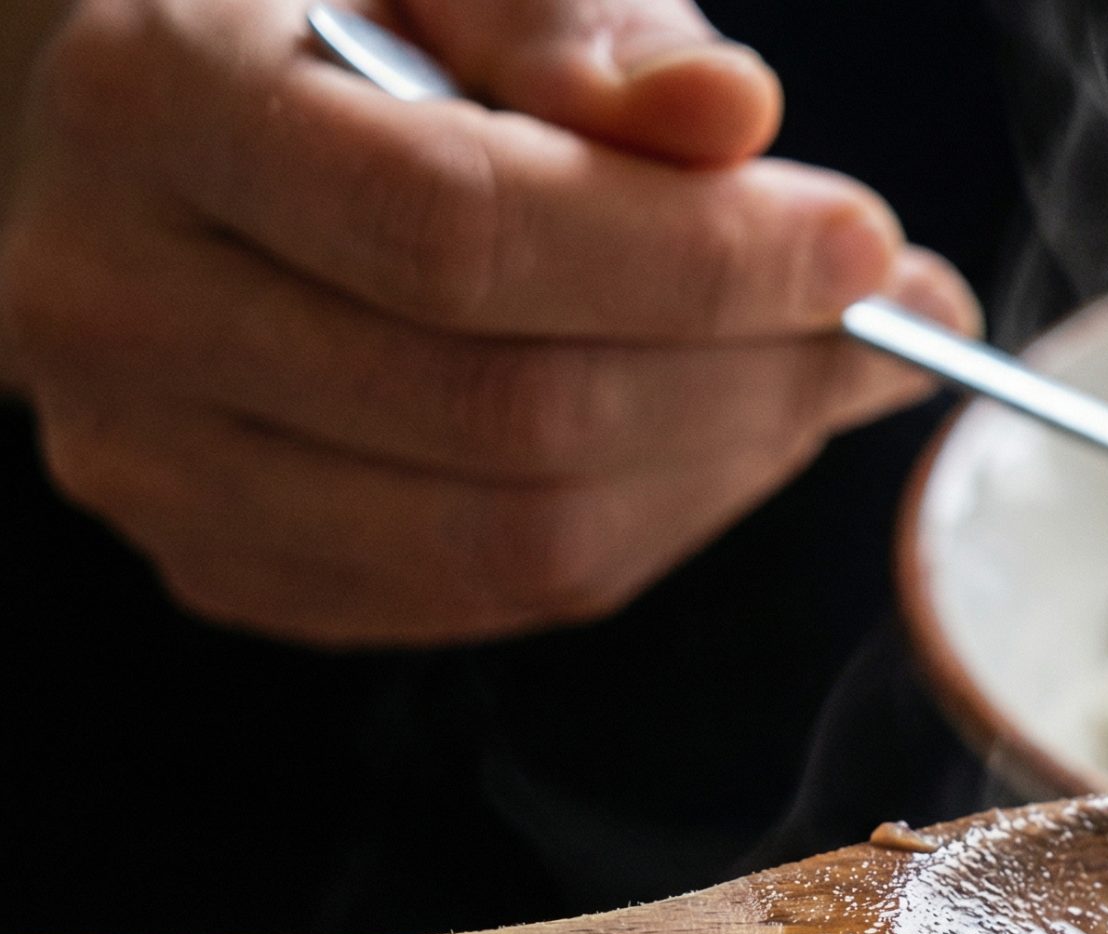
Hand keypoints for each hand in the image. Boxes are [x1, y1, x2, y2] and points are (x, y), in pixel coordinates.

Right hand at [0, 0, 976, 645]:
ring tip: (817, 372)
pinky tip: (711, 432)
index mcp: (155, 105)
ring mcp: (153, 462)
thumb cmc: (324, 16)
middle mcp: (115, 305)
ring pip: (520, 538)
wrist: (144, 121)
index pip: (465, 232)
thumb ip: (580, 24)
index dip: (697, 257)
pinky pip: (494, 597)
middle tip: (888, 322)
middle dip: (753, 375)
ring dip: (725, 465)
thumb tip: (727, 117)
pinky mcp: (222, 564)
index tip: (866, 243)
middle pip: (508, 410)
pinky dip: (650, 525)